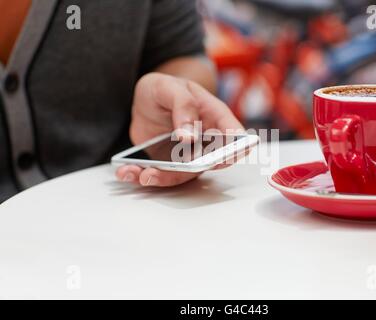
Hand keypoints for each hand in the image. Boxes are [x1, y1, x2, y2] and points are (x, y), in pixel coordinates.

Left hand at [115, 73, 243, 186]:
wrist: (147, 101)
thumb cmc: (166, 89)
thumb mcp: (170, 87)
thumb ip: (183, 106)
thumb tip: (190, 136)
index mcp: (215, 118)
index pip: (235, 135)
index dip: (236, 148)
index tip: (223, 156)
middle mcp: (207, 141)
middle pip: (210, 163)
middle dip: (193, 169)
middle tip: (178, 166)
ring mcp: (190, 156)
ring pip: (184, 175)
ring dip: (163, 178)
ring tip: (142, 175)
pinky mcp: (172, 165)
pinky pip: (162, 176)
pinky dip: (144, 177)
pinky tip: (127, 172)